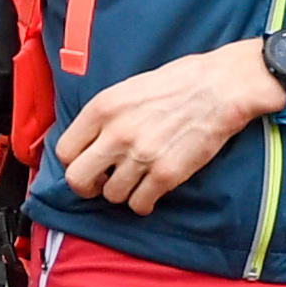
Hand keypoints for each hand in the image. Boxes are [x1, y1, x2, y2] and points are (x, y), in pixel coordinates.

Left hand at [53, 40, 280, 215]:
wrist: (221, 87)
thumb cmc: (179, 82)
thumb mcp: (129, 88)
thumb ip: (105, 115)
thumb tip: (88, 141)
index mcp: (103, 107)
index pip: (64, 151)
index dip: (74, 162)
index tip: (87, 164)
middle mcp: (117, 133)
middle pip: (78, 180)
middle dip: (88, 186)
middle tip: (102, 183)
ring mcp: (141, 156)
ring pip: (111, 196)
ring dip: (122, 192)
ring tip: (137, 180)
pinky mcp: (166, 174)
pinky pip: (139, 204)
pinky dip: (143, 203)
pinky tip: (151, 192)